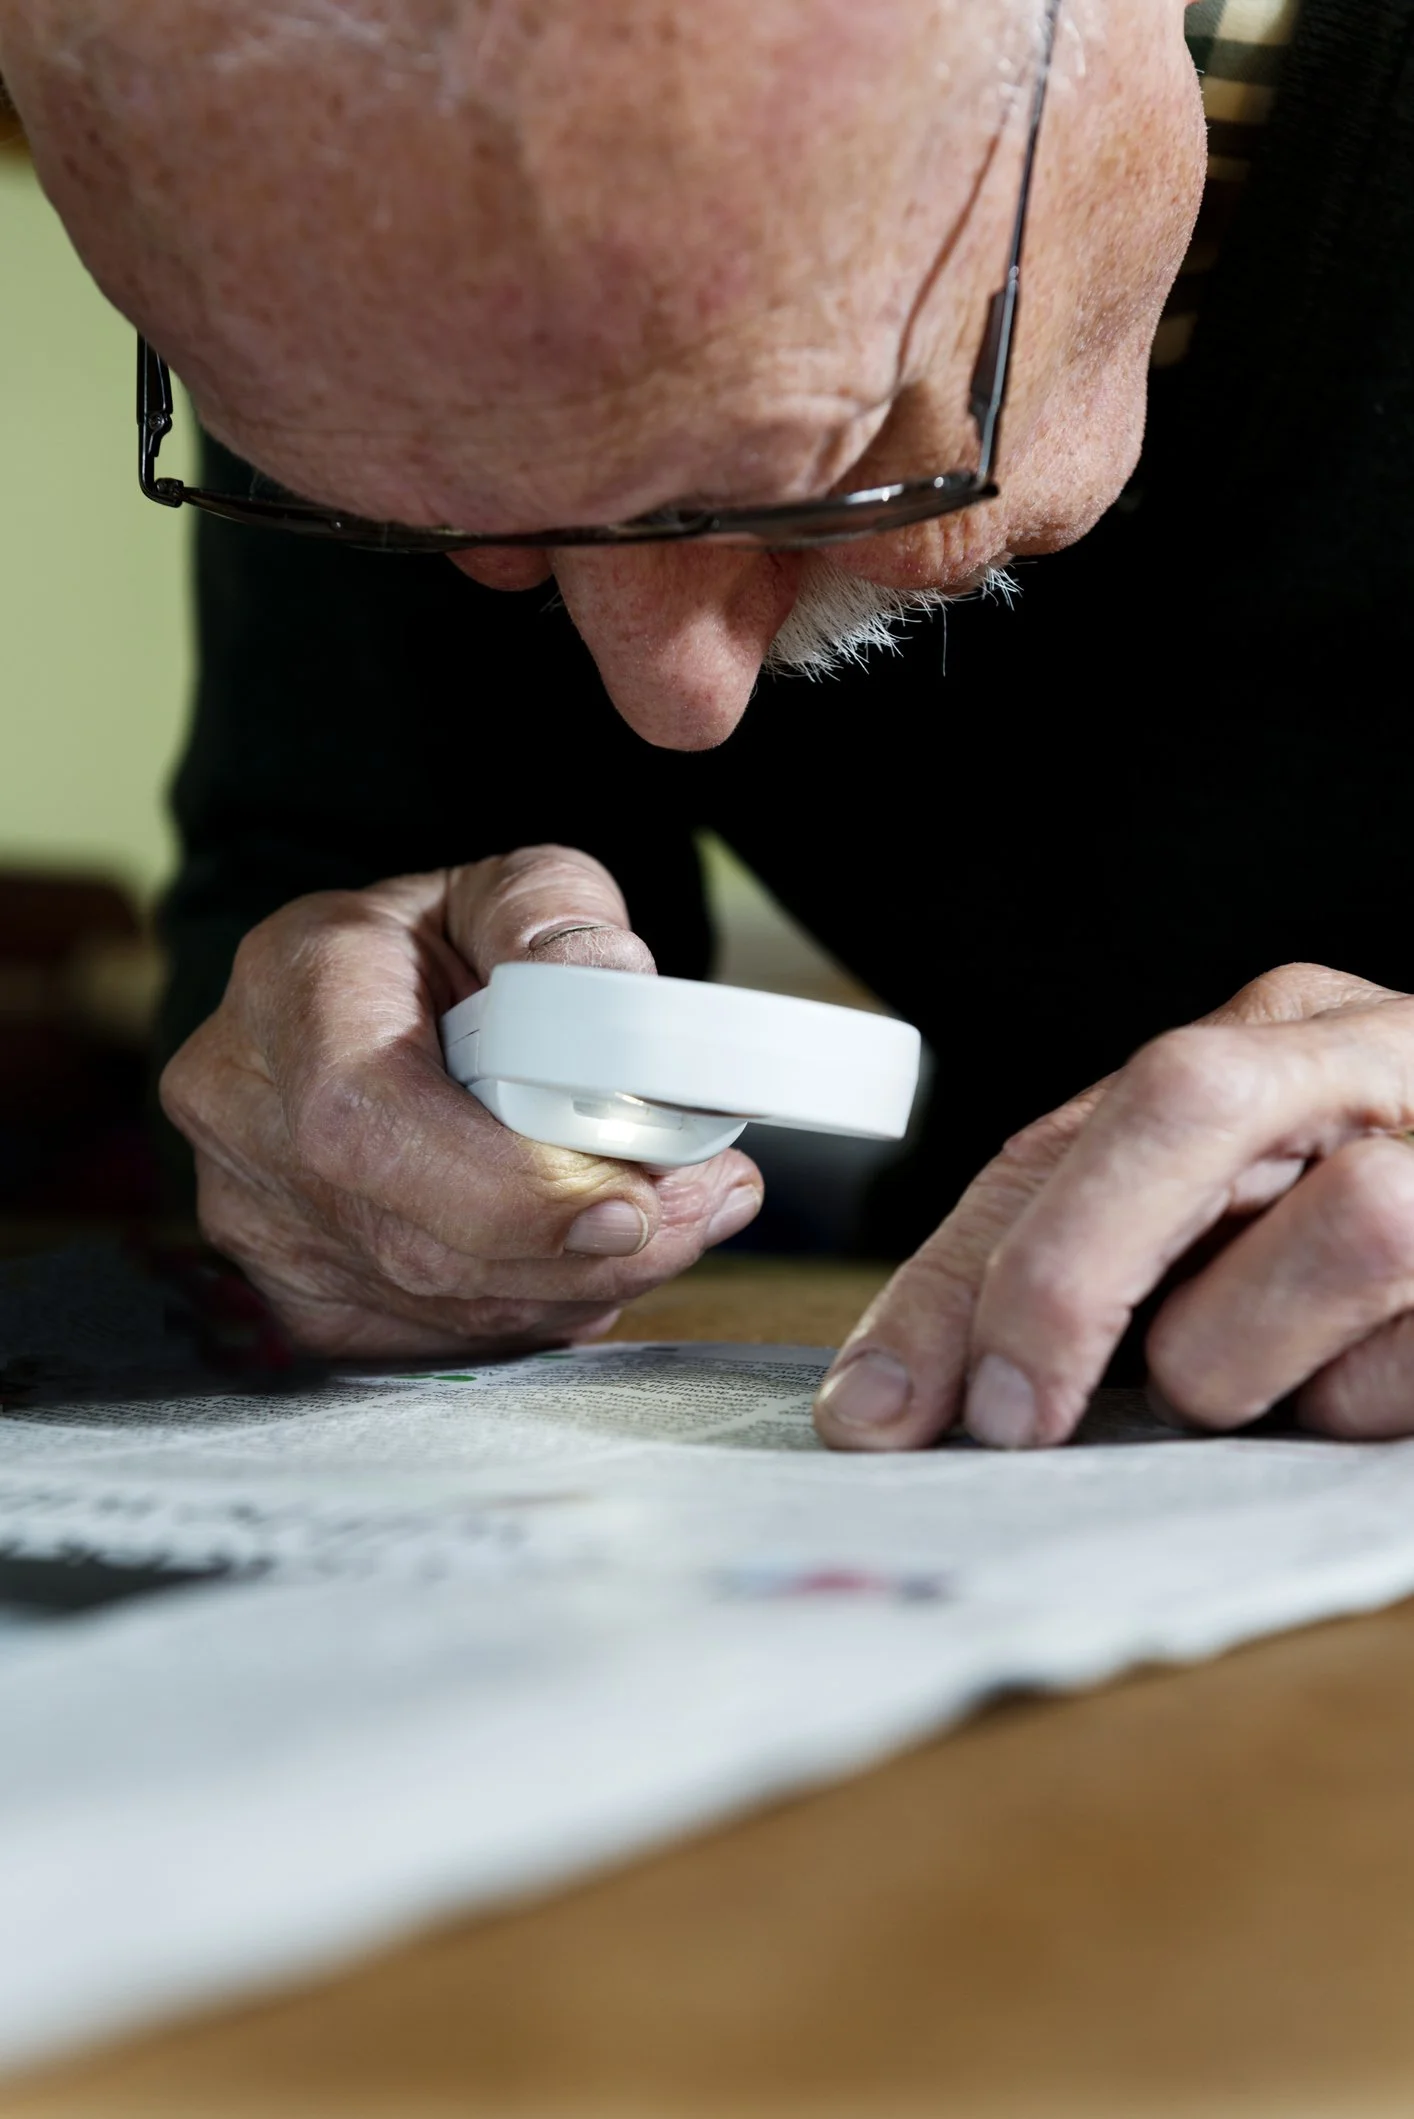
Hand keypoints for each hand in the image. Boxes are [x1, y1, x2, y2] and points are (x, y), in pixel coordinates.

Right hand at [161, 846, 761, 1356]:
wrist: (364, 1002)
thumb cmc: (440, 946)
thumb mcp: (510, 887)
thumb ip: (559, 922)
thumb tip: (618, 996)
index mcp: (294, 986)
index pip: (370, 1123)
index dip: (507, 1192)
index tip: (631, 1203)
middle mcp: (247, 1108)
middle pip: (416, 1241)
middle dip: (584, 1249)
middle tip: (705, 1207)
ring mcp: (256, 1215)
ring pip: (439, 1304)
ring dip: (577, 1282)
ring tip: (671, 1219)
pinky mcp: (294, 1295)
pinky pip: (434, 1341)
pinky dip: (532, 1310)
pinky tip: (578, 1255)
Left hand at [814, 963, 1413, 1448]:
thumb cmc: (1379, 1211)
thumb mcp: (1222, 1217)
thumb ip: (1092, 1259)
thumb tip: (907, 1399)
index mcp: (1262, 1038)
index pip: (1057, 1136)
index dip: (950, 1276)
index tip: (876, 1407)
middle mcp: (1366, 1055)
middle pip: (1181, 1105)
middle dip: (1071, 1277)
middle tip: (1011, 1417)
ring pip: (1347, 1230)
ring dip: (1257, 1355)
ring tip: (1263, 1376)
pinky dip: (1367, 1402)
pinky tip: (1374, 1377)